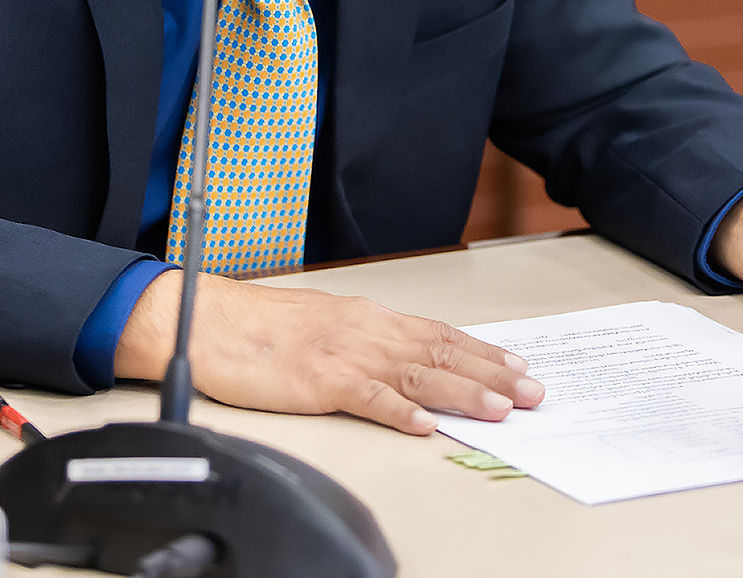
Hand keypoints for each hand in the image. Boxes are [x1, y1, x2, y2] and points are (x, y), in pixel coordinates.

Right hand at [113, 271, 545, 435]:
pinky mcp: (318, 381)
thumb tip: (403, 360)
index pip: (439, 334)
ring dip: (463, 393)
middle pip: (441, 353)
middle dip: (491, 373)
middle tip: (531, 392)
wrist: (211, 318)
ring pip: (418, 375)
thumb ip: (366, 340)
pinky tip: (425, 425)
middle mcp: (365, 331)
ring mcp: (344, 355)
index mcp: (368, 317)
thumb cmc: (261, 325)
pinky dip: (400, 411)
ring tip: (499, 409)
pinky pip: (368, 398)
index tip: (517, 365)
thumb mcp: (325, 323)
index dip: (483, 351)